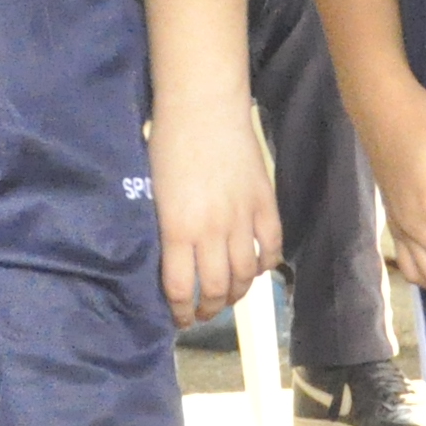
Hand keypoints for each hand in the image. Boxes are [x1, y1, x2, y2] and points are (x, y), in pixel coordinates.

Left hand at [147, 96, 280, 331]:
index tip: (178, 319)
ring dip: (237, 293)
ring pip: (246, 275)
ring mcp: (242, 218)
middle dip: (208, 309)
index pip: (181, 289)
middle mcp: (212, 231)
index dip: (180, 312)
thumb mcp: (153, 191)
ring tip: (227, 297)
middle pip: (217, 289)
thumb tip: (167, 258)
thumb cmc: (166, 141)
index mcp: (177, 230)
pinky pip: (272, 246)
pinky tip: (256, 267)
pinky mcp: (265, 203)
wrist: (203, 106)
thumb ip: (164, 228)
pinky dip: (266, 264)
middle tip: (202, 312)